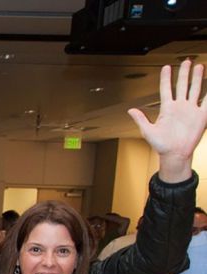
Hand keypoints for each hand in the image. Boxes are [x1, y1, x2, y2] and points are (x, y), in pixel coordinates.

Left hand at [128, 60, 206, 182]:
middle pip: (182, 85)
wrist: (175, 154)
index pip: (166, 89)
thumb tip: (130, 110)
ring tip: (199, 66)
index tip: (166, 67)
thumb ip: (141, 119)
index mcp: (167, 109)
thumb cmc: (161, 145)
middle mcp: (179, 107)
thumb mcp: (148, 131)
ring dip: (197, 78)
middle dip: (184, 73)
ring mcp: (190, 110)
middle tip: (186, 62)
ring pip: (195, 90)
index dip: (166, 78)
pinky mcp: (201, 116)